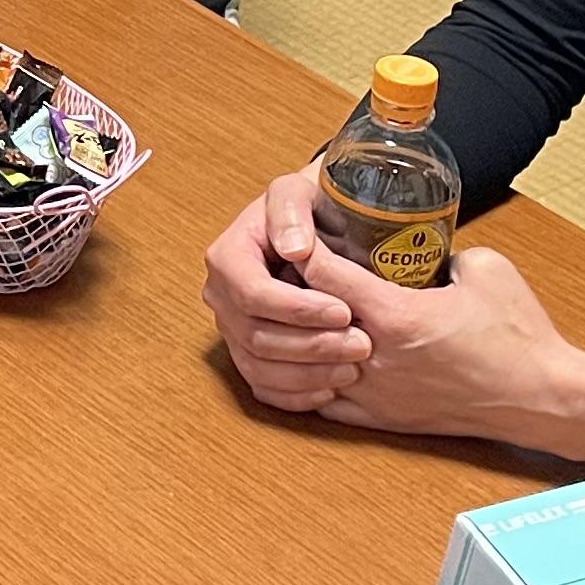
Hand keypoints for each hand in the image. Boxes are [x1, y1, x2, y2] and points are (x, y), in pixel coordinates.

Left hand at [202, 171, 584, 460]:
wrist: (542, 398)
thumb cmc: (520, 335)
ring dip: (293, 334)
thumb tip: (418, 240)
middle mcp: (374, 358)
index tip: (295, 228)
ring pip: (303, 363)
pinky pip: (321, 401)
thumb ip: (442, 248)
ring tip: (291, 308)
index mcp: (395, 316)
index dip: (302, 246)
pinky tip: (308, 354)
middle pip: (302, 316)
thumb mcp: (484, 267)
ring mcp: (374, 394)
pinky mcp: (381, 420)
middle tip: (284, 263)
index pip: (322, 273)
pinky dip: (306, 376)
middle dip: (288, 287)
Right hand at [204, 169, 371, 412]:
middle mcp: (222, 296)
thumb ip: (290, 209)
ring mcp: (232, 328)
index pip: (252, 293)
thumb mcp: (300, 190)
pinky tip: (329, 388)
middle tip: (362, 345)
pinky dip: (295, 394)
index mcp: (227, 256)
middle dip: (311, 345)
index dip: (296, 309)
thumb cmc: (311, 205)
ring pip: (258, 367)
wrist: (319, 224)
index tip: (342, 310)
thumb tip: (292, 248)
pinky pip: (262, 387)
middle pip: (256, 335)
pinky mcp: (247, 353)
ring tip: (353, 368)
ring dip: (308, 374)